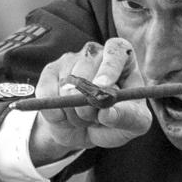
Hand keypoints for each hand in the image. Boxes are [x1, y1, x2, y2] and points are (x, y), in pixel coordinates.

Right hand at [27, 38, 153, 163]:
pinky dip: (55, 112)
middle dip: (88, 100)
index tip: (102, 87)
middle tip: (93, 119)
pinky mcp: (50, 72)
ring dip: (73, 112)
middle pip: (87, 68)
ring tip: (82, 119)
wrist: (86, 131)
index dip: (109, 67)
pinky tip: (64, 117)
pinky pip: (46, 92)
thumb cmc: (116, 121)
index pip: (116, 50)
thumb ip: (128, 117)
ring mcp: (71, 60)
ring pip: (66, 84)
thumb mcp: (134, 124)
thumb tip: (106, 112)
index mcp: (123, 59)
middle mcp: (96, 53)